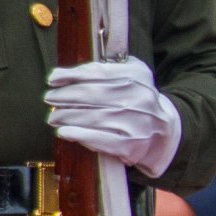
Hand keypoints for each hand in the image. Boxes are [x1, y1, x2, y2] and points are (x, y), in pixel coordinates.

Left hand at [45, 58, 182, 177]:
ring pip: (93, 117)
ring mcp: (136, 123)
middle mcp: (139, 98)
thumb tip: (66, 75)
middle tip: (50, 98)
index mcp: (137, 77)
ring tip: (53, 116)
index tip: (53, 78)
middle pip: (93, 95)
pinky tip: (64, 132)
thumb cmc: (139, 100)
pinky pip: (101, 140)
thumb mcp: (132, 75)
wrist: (165, 131)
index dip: (72, 75)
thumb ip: (105, 69)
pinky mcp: (131, 145)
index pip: (99, 73)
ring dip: (67, 116)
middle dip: (65, 96)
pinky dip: (79, 135)